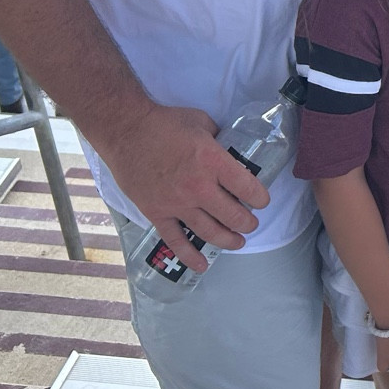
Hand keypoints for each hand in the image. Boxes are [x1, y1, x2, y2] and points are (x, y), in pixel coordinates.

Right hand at [95, 103, 267, 274]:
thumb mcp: (202, 122)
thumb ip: (219, 139)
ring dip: (228, 240)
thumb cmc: (165, 123)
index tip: (262, 201)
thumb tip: (229, 151)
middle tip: (251, 223)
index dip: (260, 198)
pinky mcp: (157, 213)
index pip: (248, 188)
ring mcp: (177, 204)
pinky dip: (190, 256)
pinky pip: (176, 241)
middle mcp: (199, 187)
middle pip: (233, 215)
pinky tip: (202, 265)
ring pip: (210, 232)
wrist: (126, 131)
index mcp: (213, 162)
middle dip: (248, 222)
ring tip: (238, 242)